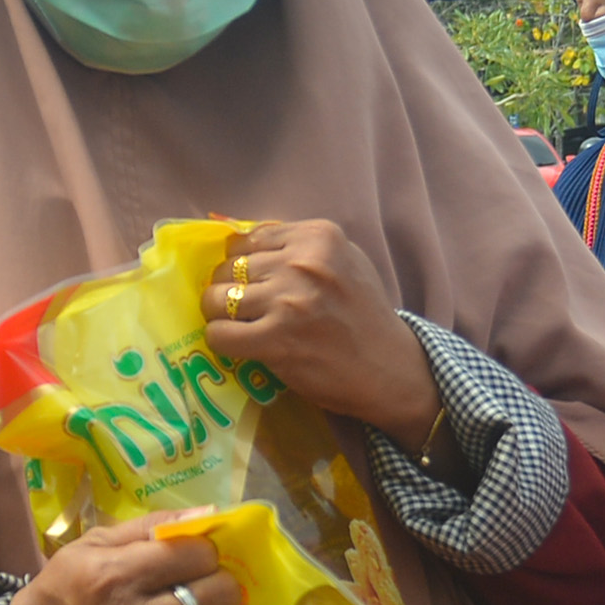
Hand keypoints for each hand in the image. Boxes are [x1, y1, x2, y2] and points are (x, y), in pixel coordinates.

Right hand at [0, 517, 244, 604]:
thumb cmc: (59, 595)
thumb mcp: (90, 547)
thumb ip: (149, 526)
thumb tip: (209, 513)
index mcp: (115, 576)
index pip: (196, 554)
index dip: (204, 550)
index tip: (194, 556)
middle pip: (219, 593)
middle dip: (221, 581)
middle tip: (208, 583)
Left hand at [199, 220, 441, 452]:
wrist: (388, 368)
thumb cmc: (362, 315)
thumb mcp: (343, 261)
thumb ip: (299, 247)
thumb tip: (240, 242)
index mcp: (319, 237)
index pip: (249, 239)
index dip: (245, 263)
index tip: (255, 283)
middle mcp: (302, 263)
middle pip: (228, 267)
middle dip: (230, 289)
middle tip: (249, 310)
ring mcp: (288, 301)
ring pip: (217, 298)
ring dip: (222, 316)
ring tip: (243, 327)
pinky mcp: (276, 339)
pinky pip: (218, 333)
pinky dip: (222, 341)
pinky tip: (240, 345)